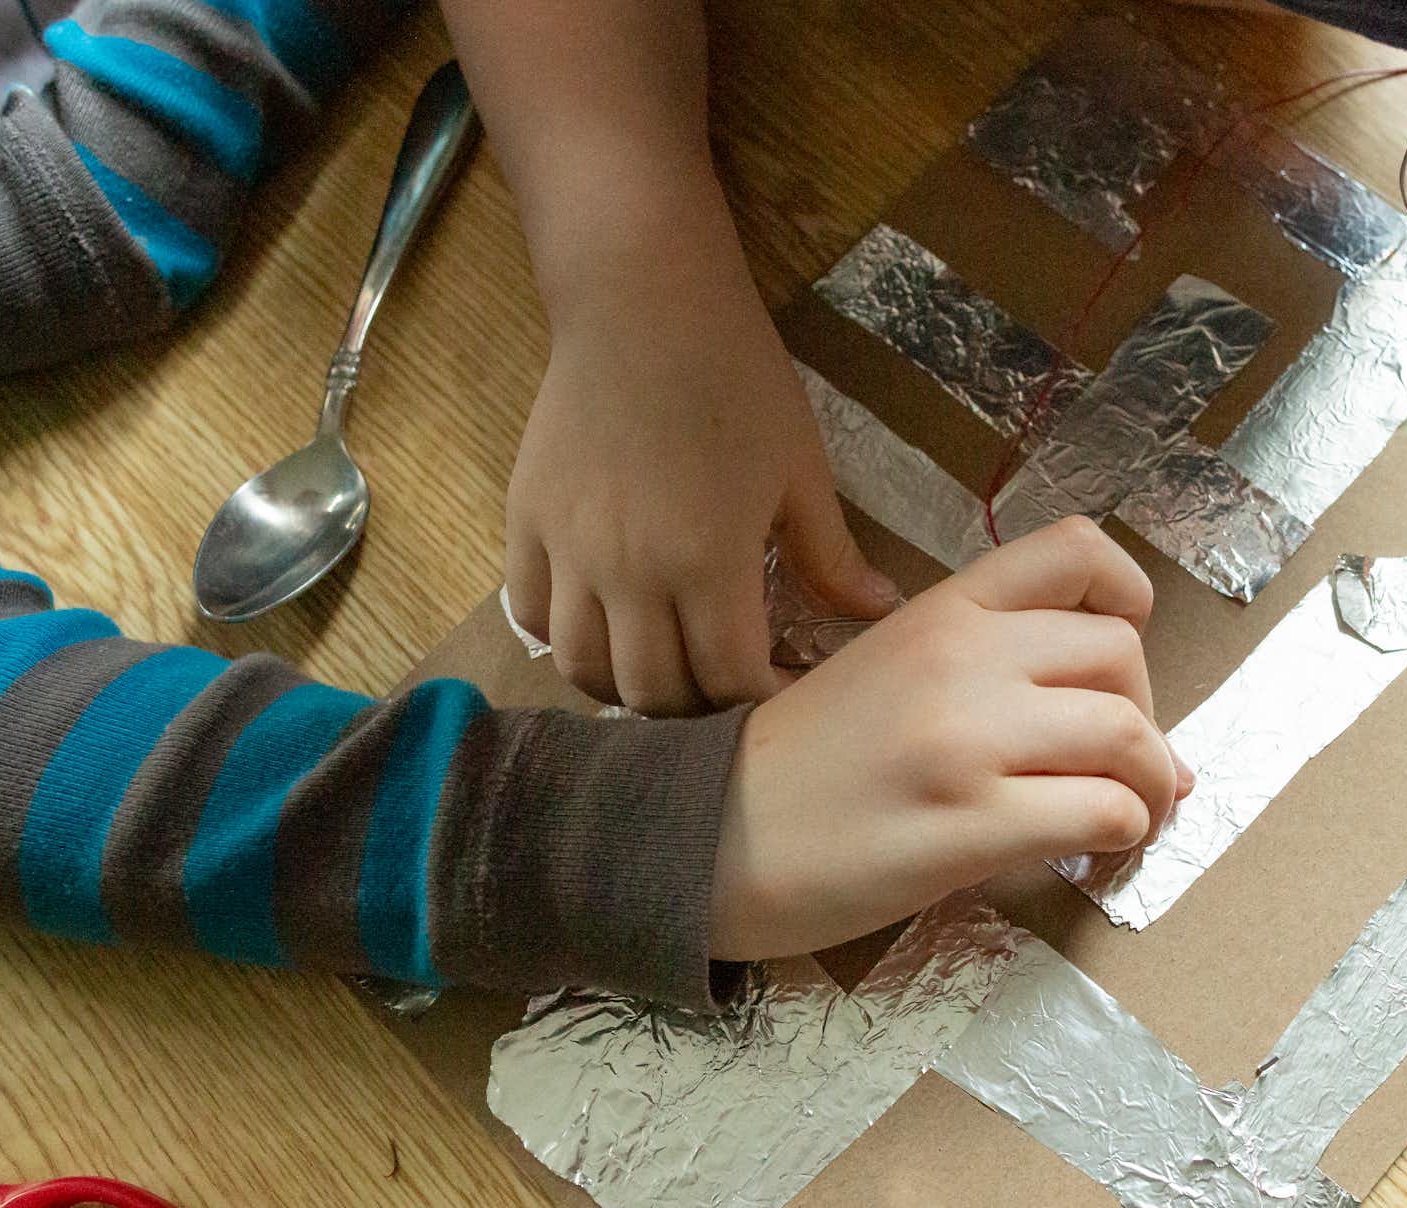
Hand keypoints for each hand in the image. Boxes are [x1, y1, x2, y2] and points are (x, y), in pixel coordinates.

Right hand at [504, 277, 896, 715]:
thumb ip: (832, 557)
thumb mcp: (800, 470)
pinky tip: (605, 623)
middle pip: (653, 692)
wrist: (643, 302)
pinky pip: (531, 614)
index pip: (728, 679)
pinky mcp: (525, 523)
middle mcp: (627, 572)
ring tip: (665, 666)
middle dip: (699, 707)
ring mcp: (567, 551)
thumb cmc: (737, 378)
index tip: (786, 687)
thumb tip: (881, 612)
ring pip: (582, 669)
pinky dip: (567, 637)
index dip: (763, 698)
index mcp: (706, 562)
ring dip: (627, 685)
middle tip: (728, 683)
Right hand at [708, 518, 1193, 959]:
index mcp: (941, 612)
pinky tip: (1093, 854)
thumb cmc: (797, 767)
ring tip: (1130, 820)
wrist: (705, 837)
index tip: (1120, 663)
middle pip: (1122, 655)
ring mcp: (967, 742)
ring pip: (1129, 736)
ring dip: (1151, 786)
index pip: (1077, 550)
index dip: (1128, 598)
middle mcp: (961, 660)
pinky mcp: (970, 826)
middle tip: (1122, 771)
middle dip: (1147, 718)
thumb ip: (978, 666)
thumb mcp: (882, 671)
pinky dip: (1122, 834)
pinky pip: (1103, 813)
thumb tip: (1109, 713)